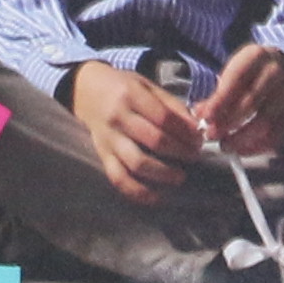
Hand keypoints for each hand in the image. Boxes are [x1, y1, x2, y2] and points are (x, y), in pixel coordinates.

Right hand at [65, 59, 204, 199]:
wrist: (84, 89)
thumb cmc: (121, 87)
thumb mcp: (146, 85)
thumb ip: (171, 105)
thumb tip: (196, 129)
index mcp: (130, 95)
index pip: (164, 117)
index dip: (185, 131)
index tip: (199, 139)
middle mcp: (117, 117)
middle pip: (154, 140)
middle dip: (180, 151)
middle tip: (194, 156)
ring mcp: (108, 138)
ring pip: (137, 162)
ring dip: (163, 173)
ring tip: (179, 176)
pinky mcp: (101, 154)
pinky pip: (118, 177)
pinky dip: (137, 191)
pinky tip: (155, 196)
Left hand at [199, 43, 283, 159]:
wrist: (276, 65)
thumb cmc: (246, 72)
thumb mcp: (230, 72)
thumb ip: (215, 94)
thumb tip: (199, 116)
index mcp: (256, 57)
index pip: (236, 81)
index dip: (219, 102)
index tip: (204, 118)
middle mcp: (275, 74)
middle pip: (251, 103)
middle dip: (228, 122)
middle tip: (210, 135)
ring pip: (266, 121)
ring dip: (242, 138)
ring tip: (225, 145)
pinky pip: (277, 134)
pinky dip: (258, 146)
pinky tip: (242, 150)